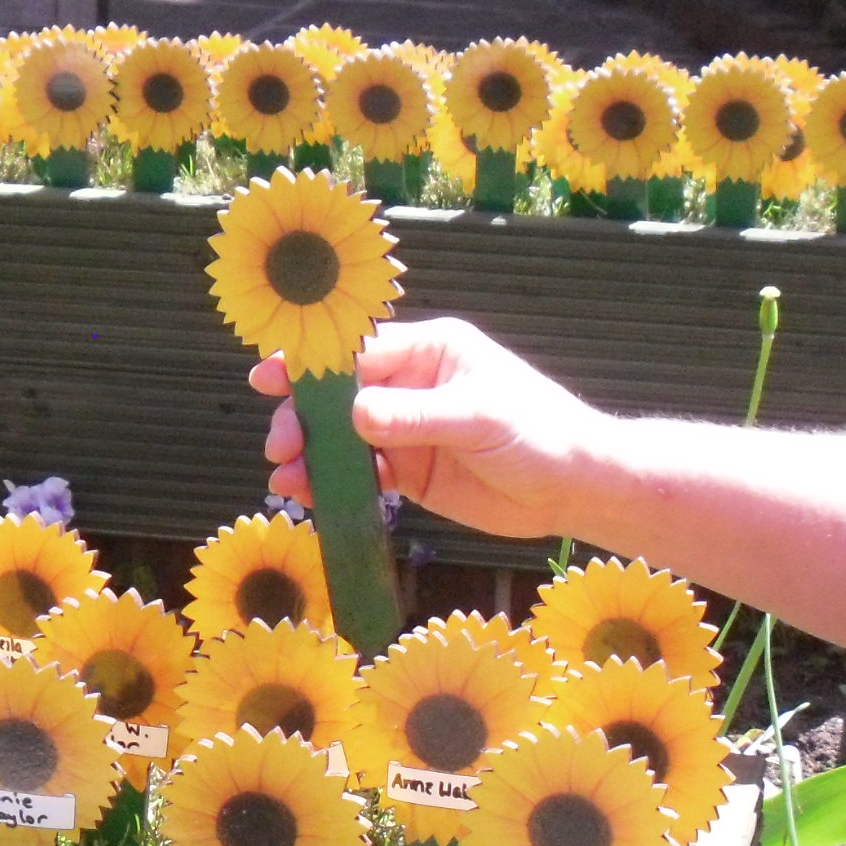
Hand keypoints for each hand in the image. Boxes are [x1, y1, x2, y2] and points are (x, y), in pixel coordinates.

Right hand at [252, 318, 612, 540]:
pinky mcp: (410, 472)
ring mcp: (407, 430)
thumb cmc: (538, 432)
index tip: (272, 375)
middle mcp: (412, 384)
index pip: (360, 350)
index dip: (314, 363)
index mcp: (430, 350)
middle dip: (305, 417)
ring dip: (312, 455)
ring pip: (344, 438)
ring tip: (285, 477)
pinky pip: (362, 474)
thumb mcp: (477, 417)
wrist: (573, 488)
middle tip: (280, 443)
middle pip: (341, 395)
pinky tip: (308, 495)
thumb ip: (415, 416)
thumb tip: (354, 416)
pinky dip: (333, 484)